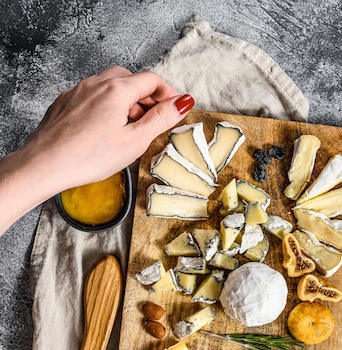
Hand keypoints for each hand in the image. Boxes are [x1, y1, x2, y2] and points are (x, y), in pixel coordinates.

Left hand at [0, 66, 193, 233]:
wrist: (46, 164)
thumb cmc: (89, 157)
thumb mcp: (134, 141)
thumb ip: (160, 119)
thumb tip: (183, 103)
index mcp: (117, 90)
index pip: (151, 80)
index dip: (168, 93)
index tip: (175, 109)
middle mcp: (96, 84)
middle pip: (130, 79)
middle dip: (146, 96)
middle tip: (154, 120)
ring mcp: (78, 91)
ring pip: (110, 86)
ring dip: (126, 100)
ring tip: (129, 126)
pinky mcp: (65, 102)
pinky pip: (92, 95)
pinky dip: (106, 105)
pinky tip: (105, 128)